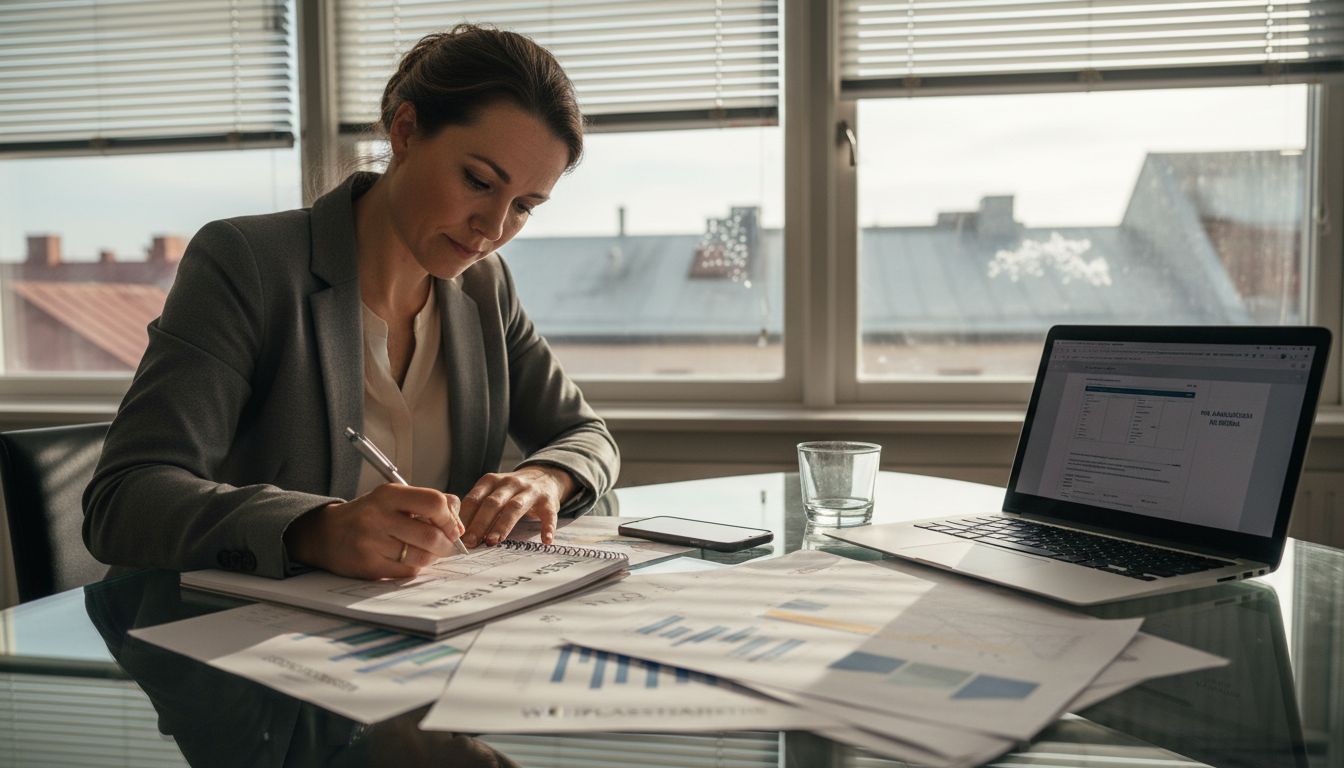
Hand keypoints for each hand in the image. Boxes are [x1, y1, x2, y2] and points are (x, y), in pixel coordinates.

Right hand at [284, 484, 465, 578]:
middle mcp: (378, 516)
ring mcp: (371, 542)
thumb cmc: (370, 515)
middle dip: (446, 545)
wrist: (326, 534)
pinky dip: (414, 568)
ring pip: (421, 557)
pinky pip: (406, 572)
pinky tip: (406, 560)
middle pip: (431, 535)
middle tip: (446, 546)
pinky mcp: (368, 566)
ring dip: (431, 558)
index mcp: (389, 495)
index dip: (450, 518)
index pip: (434, 502)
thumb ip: (428, 503)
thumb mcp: (394, 499)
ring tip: (426, 552)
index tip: (453, 528)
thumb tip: (458, 523)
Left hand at [459, 466, 575, 547]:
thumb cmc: (511, 491)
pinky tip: (545, 540)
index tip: (457, 536)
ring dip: (502, 525)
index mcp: (491, 481)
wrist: (544, 476)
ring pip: (514, 508)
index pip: (475, 499)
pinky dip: (547, 527)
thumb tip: (457, 533)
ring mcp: (529, 491)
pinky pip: (547, 514)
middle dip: (480, 523)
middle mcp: (509, 483)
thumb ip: (478, 508)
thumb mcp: (493, 491)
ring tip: (493, 541)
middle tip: (471, 542)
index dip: (465, 517)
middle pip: (492, 503)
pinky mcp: (548, 501)